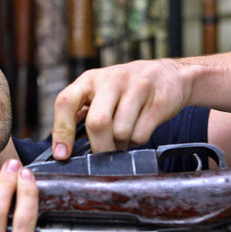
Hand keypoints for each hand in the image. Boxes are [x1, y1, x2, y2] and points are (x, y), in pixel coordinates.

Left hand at [51, 60, 190, 157]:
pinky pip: (140, 135)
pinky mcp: (157, 101)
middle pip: (97, 123)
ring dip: (120, 143)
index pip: (66, 102)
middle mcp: (110, 80)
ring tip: (123, 136)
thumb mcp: (99, 92)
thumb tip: (62, 146)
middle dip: (99, 147)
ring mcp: (136, 88)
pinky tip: (139, 129)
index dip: (61, 130)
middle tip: (101, 156)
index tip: (61, 155)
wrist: (169, 75)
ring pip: (120, 132)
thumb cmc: (126, 89)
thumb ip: (81, 113)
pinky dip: (136, 141)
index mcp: (89, 80)